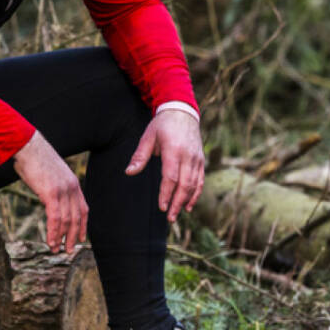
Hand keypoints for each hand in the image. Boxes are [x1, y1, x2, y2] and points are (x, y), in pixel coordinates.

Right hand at [14, 131, 87, 252]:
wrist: (27, 146)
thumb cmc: (34, 158)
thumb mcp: (51, 174)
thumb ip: (54, 187)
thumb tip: (49, 197)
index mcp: (73, 183)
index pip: (83, 209)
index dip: (83, 225)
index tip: (81, 238)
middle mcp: (72, 188)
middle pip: (77, 218)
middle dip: (73, 236)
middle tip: (69, 250)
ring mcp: (63, 191)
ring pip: (66, 221)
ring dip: (62, 238)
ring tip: (57, 250)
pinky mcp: (51, 194)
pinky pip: (55, 218)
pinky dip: (53, 232)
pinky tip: (51, 242)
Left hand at [125, 109, 204, 223]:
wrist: (183, 112)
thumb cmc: (163, 125)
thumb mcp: (148, 136)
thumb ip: (140, 156)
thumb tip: (129, 172)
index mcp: (173, 150)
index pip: (171, 177)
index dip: (166, 194)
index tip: (161, 207)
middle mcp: (188, 156)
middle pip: (185, 184)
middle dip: (177, 203)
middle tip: (170, 218)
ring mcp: (196, 158)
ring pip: (194, 184)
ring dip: (186, 201)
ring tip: (178, 214)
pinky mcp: (201, 160)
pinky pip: (200, 180)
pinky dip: (196, 194)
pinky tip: (189, 205)